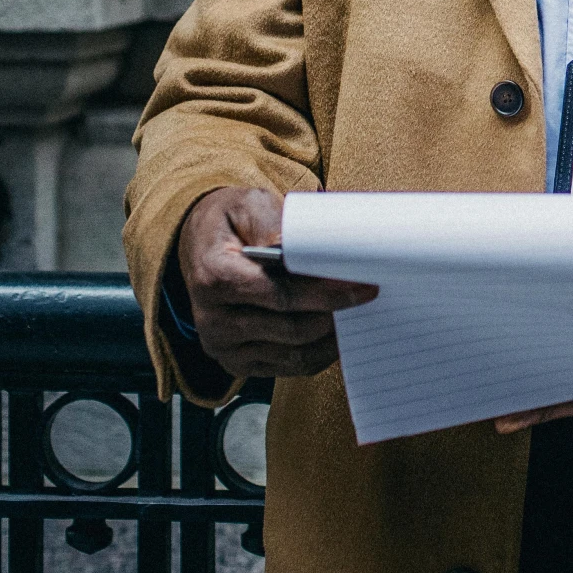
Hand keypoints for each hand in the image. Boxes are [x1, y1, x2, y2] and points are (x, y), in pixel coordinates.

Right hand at [176, 187, 377, 379]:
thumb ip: (273, 224)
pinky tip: (340, 332)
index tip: (364, 286)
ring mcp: (224, 346)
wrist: (201, 245)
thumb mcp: (248, 205)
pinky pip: (288, 367)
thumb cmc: (232, 222)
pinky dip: (320, 352)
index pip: (280, 295)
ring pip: (293, 354)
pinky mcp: (237, 362)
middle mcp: (213, 319)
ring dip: (333, 337)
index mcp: (214, 277)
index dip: (326, 293)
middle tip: (371, 297)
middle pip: (292, 329)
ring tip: (362, 315)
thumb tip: (295, 246)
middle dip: (337, 314)